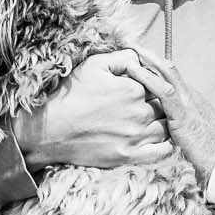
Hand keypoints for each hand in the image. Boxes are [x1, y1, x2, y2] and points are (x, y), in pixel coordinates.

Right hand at [12, 51, 170, 170]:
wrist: (48, 130)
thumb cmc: (70, 95)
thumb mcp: (95, 65)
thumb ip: (124, 58)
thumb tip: (142, 58)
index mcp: (134, 89)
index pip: (157, 86)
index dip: (151, 87)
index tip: (140, 91)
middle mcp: (139, 113)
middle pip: (163, 108)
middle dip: (157, 105)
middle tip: (142, 107)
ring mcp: (135, 136)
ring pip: (165, 129)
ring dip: (162, 125)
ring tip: (149, 123)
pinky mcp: (128, 156)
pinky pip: (161, 153)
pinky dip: (165, 147)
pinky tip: (157, 141)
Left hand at [124, 48, 214, 184]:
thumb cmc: (209, 159)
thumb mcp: (191, 139)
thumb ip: (178, 131)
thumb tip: (165, 132)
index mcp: (194, 101)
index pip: (172, 79)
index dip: (155, 68)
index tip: (139, 60)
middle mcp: (192, 97)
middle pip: (170, 70)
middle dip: (150, 56)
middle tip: (133, 45)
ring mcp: (189, 103)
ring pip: (167, 73)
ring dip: (148, 60)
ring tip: (131, 49)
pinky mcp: (183, 113)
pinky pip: (163, 90)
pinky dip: (147, 77)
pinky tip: (133, 70)